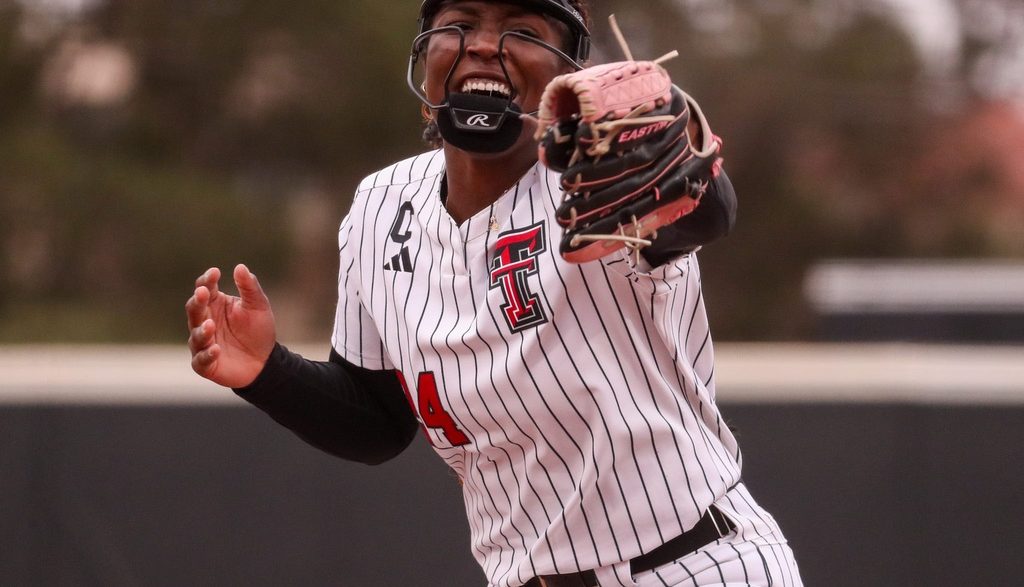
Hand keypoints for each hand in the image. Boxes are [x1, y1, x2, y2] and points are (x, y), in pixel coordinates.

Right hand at [185, 264, 275, 387]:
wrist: (265, 360)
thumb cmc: (258, 330)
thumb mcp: (258, 306)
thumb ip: (249, 287)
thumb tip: (240, 267)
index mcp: (214, 303)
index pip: (205, 288)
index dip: (207, 280)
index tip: (215, 272)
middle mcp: (204, 321)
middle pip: (194, 309)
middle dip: (198, 301)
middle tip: (202, 293)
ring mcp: (202, 343)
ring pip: (196, 335)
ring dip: (202, 330)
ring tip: (211, 324)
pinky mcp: (205, 364)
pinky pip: (201, 359)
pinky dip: (207, 355)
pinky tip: (216, 349)